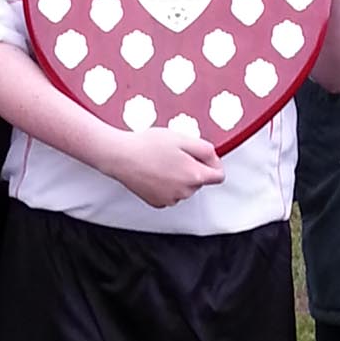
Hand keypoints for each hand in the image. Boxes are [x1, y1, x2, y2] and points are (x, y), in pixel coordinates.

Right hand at [106, 129, 224, 207]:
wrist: (121, 156)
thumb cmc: (148, 146)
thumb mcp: (183, 138)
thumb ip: (206, 150)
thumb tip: (215, 159)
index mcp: (194, 176)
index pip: (218, 176)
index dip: (213, 163)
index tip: (203, 156)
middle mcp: (185, 192)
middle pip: (200, 181)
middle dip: (193, 168)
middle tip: (175, 154)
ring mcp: (171, 199)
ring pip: (184, 188)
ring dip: (179, 177)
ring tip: (162, 162)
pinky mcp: (158, 202)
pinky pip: (170, 194)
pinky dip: (166, 185)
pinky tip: (155, 172)